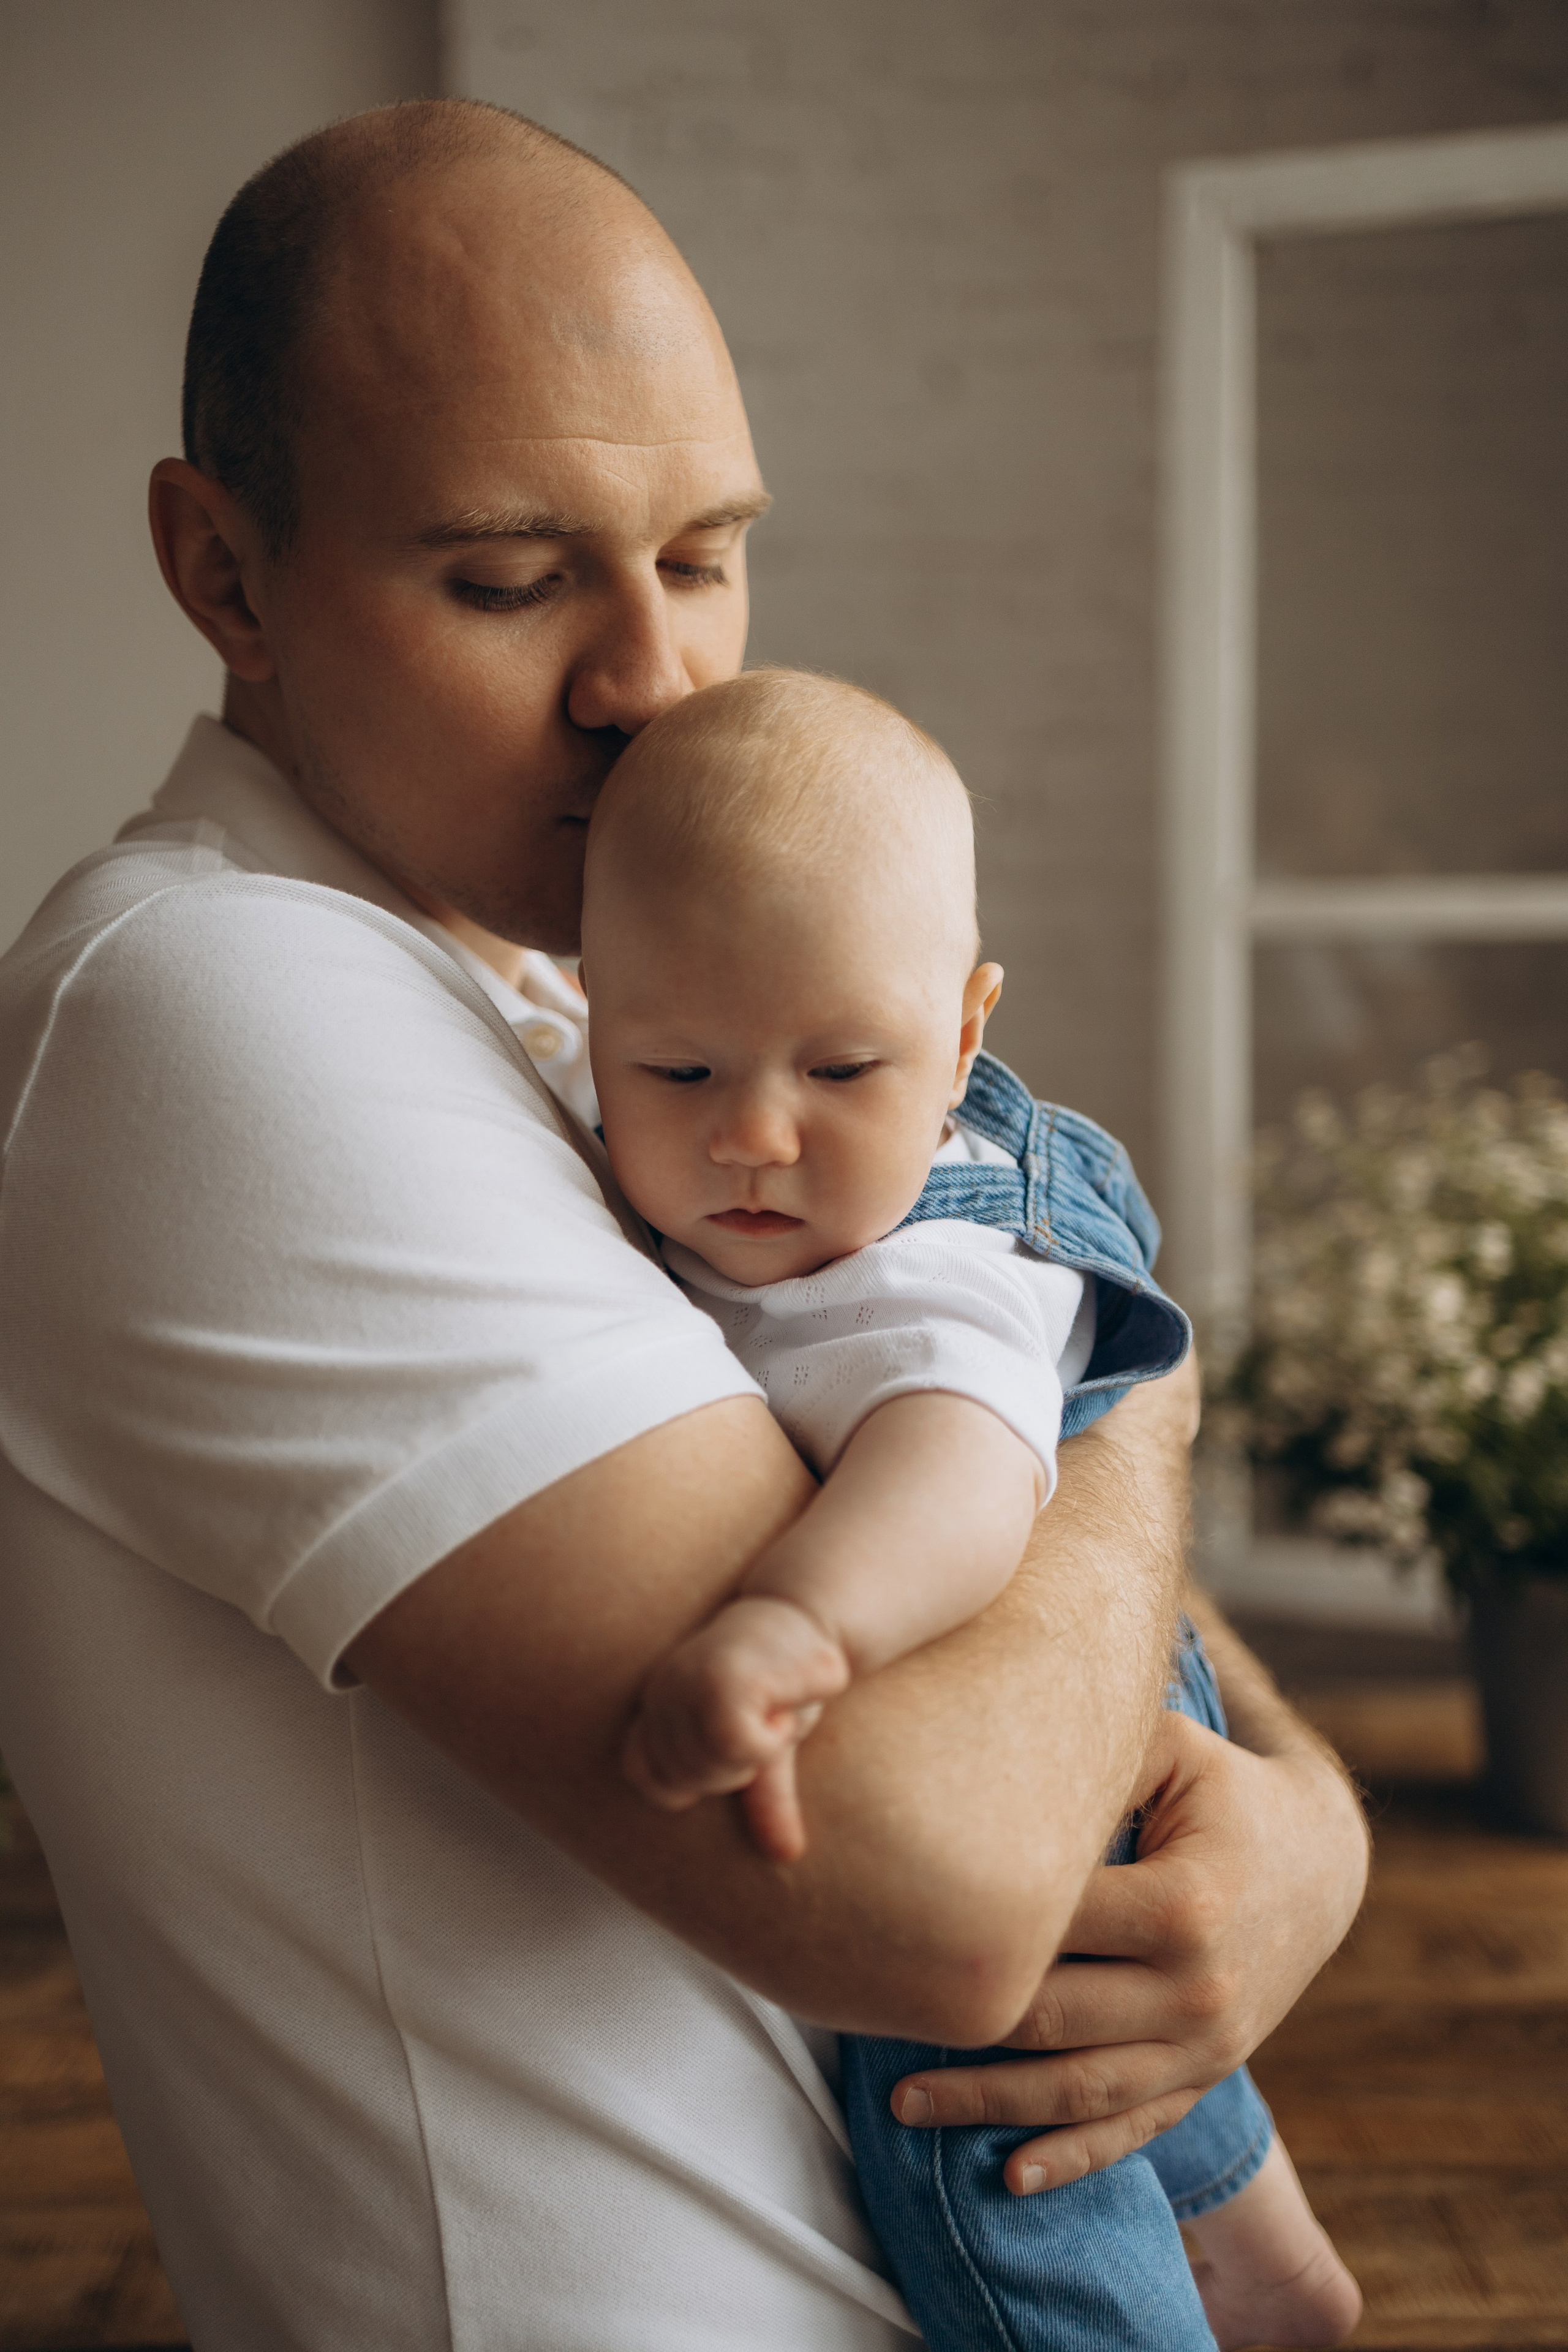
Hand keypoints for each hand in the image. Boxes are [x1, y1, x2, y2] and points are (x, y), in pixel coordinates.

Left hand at [622, 1596, 850, 1859]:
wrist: (816, 1612)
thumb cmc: (787, 1671)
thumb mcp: (772, 1741)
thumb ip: (765, 1796)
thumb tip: (786, 1853)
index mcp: (661, 1704)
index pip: (651, 1779)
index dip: (696, 1781)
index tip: (739, 1747)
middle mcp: (663, 1690)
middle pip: (686, 1780)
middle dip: (735, 1768)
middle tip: (768, 1720)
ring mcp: (688, 1680)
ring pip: (710, 1766)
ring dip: (757, 1749)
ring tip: (775, 1708)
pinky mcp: (723, 1675)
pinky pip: (738, 1744)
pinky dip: (770, 1737)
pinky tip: (783, 1704)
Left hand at [889, 1707, 1367, 2192]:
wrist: (1322, 1864)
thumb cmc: (1223, 1791)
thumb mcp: (1172, 1749)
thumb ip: (1093, 1756)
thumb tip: (991, 1760)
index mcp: (1183, 1905)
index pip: (1054, 1929)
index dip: (974, 1928)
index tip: (895, 1925)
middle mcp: (1197, 1989)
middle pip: (1053, 2021)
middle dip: (960, 2029)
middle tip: (868, 2021)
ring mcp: (1204, 2046)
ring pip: (1081, 2091)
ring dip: (990, 2107)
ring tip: (905, 2108)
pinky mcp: (1205, 2077)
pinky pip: (1134, 2129)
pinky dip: (1073, 2159)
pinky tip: (1010, 2179)